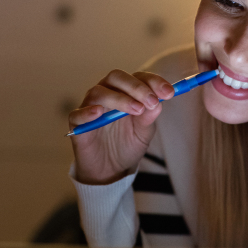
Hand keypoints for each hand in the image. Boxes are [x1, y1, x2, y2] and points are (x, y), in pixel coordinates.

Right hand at [69, 69, 173, 184]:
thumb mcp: (143, 133)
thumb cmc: (126, 145)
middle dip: (137, 87)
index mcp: (125, 92)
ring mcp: (90, 106)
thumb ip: (149, 117)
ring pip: (99, 92)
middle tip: (152, 101)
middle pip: (117, 78)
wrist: (110, 170)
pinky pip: (78, 114)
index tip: (169, 92)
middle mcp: (107, 94)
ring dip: (119, 98)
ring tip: (137, 110)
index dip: (153, 81)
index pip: (138, 77)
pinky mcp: (77, 124)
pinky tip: (99, 112)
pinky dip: (87, 111)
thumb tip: (158, 102)